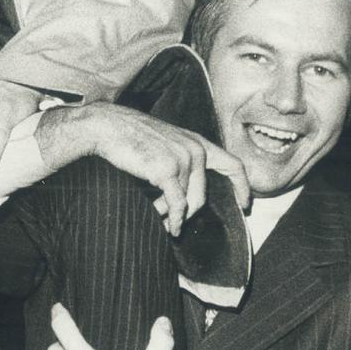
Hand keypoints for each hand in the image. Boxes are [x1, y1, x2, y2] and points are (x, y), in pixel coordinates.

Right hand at [37, 104, 250, 236]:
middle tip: (175, 222)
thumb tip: (184, 192)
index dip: (241, 185)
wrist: (106, 126)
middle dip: (188, 212)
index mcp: (196, 141)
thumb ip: (180, 158)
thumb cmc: (128, 135)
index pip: (232, 164)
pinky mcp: (167, 171)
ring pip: (187, 202)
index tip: (244, 203)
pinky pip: (176, 204)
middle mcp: (195, 150)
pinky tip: (163, 223)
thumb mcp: (163, 142)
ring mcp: (182, 160)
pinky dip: (172, 218)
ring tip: (159, 220)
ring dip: (172, 215)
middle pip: (202, 194)